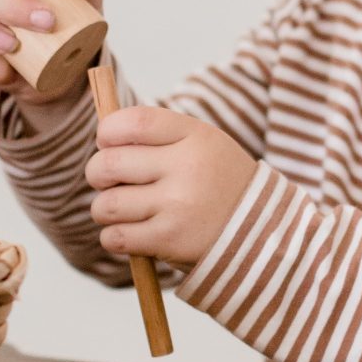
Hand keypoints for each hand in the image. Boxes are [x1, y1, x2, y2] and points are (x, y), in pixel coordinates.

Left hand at [86, 107, 257, 269]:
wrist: (263, 233)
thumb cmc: (220, 185)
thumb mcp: (204, 145)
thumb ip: (159, 135)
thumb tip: (102, 135)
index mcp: (196, 136)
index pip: (133, 122)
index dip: (108, 133)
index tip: (108, 144)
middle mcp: (187, 167)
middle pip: (109, 164)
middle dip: (98, 175)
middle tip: (109, 182)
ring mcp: (178, 205)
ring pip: (106, 205)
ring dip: (104, 210)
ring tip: (121, 211)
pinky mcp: (169, 239)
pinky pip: (115, 237)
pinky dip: (113, 237)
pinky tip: (131, 233)